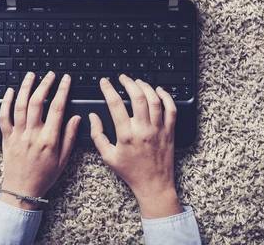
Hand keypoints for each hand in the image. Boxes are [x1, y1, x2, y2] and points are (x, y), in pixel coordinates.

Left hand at [0, 71, 80, 209]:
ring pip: (20, 105)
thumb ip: (70, 137)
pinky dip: (6, 102)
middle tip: (50, 74)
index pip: (57, 108)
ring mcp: (17, 135)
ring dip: (26, 87)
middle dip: (45, 84)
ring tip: (31, 75)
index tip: (66, 80)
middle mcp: (32, 134)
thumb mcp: (63, 159)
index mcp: (48, 139)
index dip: (62, 90)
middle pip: (37, 102)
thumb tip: (77, 118)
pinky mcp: (6, 137)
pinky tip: (11, 91)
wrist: (21, 190)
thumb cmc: (44, 176)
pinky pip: (3, 116)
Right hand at [90, 75, 182, 218]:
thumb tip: (92, 117)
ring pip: (154, 99)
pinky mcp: (170, 131)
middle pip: (137, 96)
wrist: (154, 184)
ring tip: (137, 82)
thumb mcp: (108, 156)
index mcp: (126, 135)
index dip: (108, 89)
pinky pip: (171, 109)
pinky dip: (166, 96)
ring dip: (145, 86)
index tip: (105, 82)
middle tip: (122, 78)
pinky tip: (158, 91)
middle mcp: (143, 129)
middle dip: (128, 82)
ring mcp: (159, 129)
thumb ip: (98, 135)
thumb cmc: (131, 172)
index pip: (115, 104)